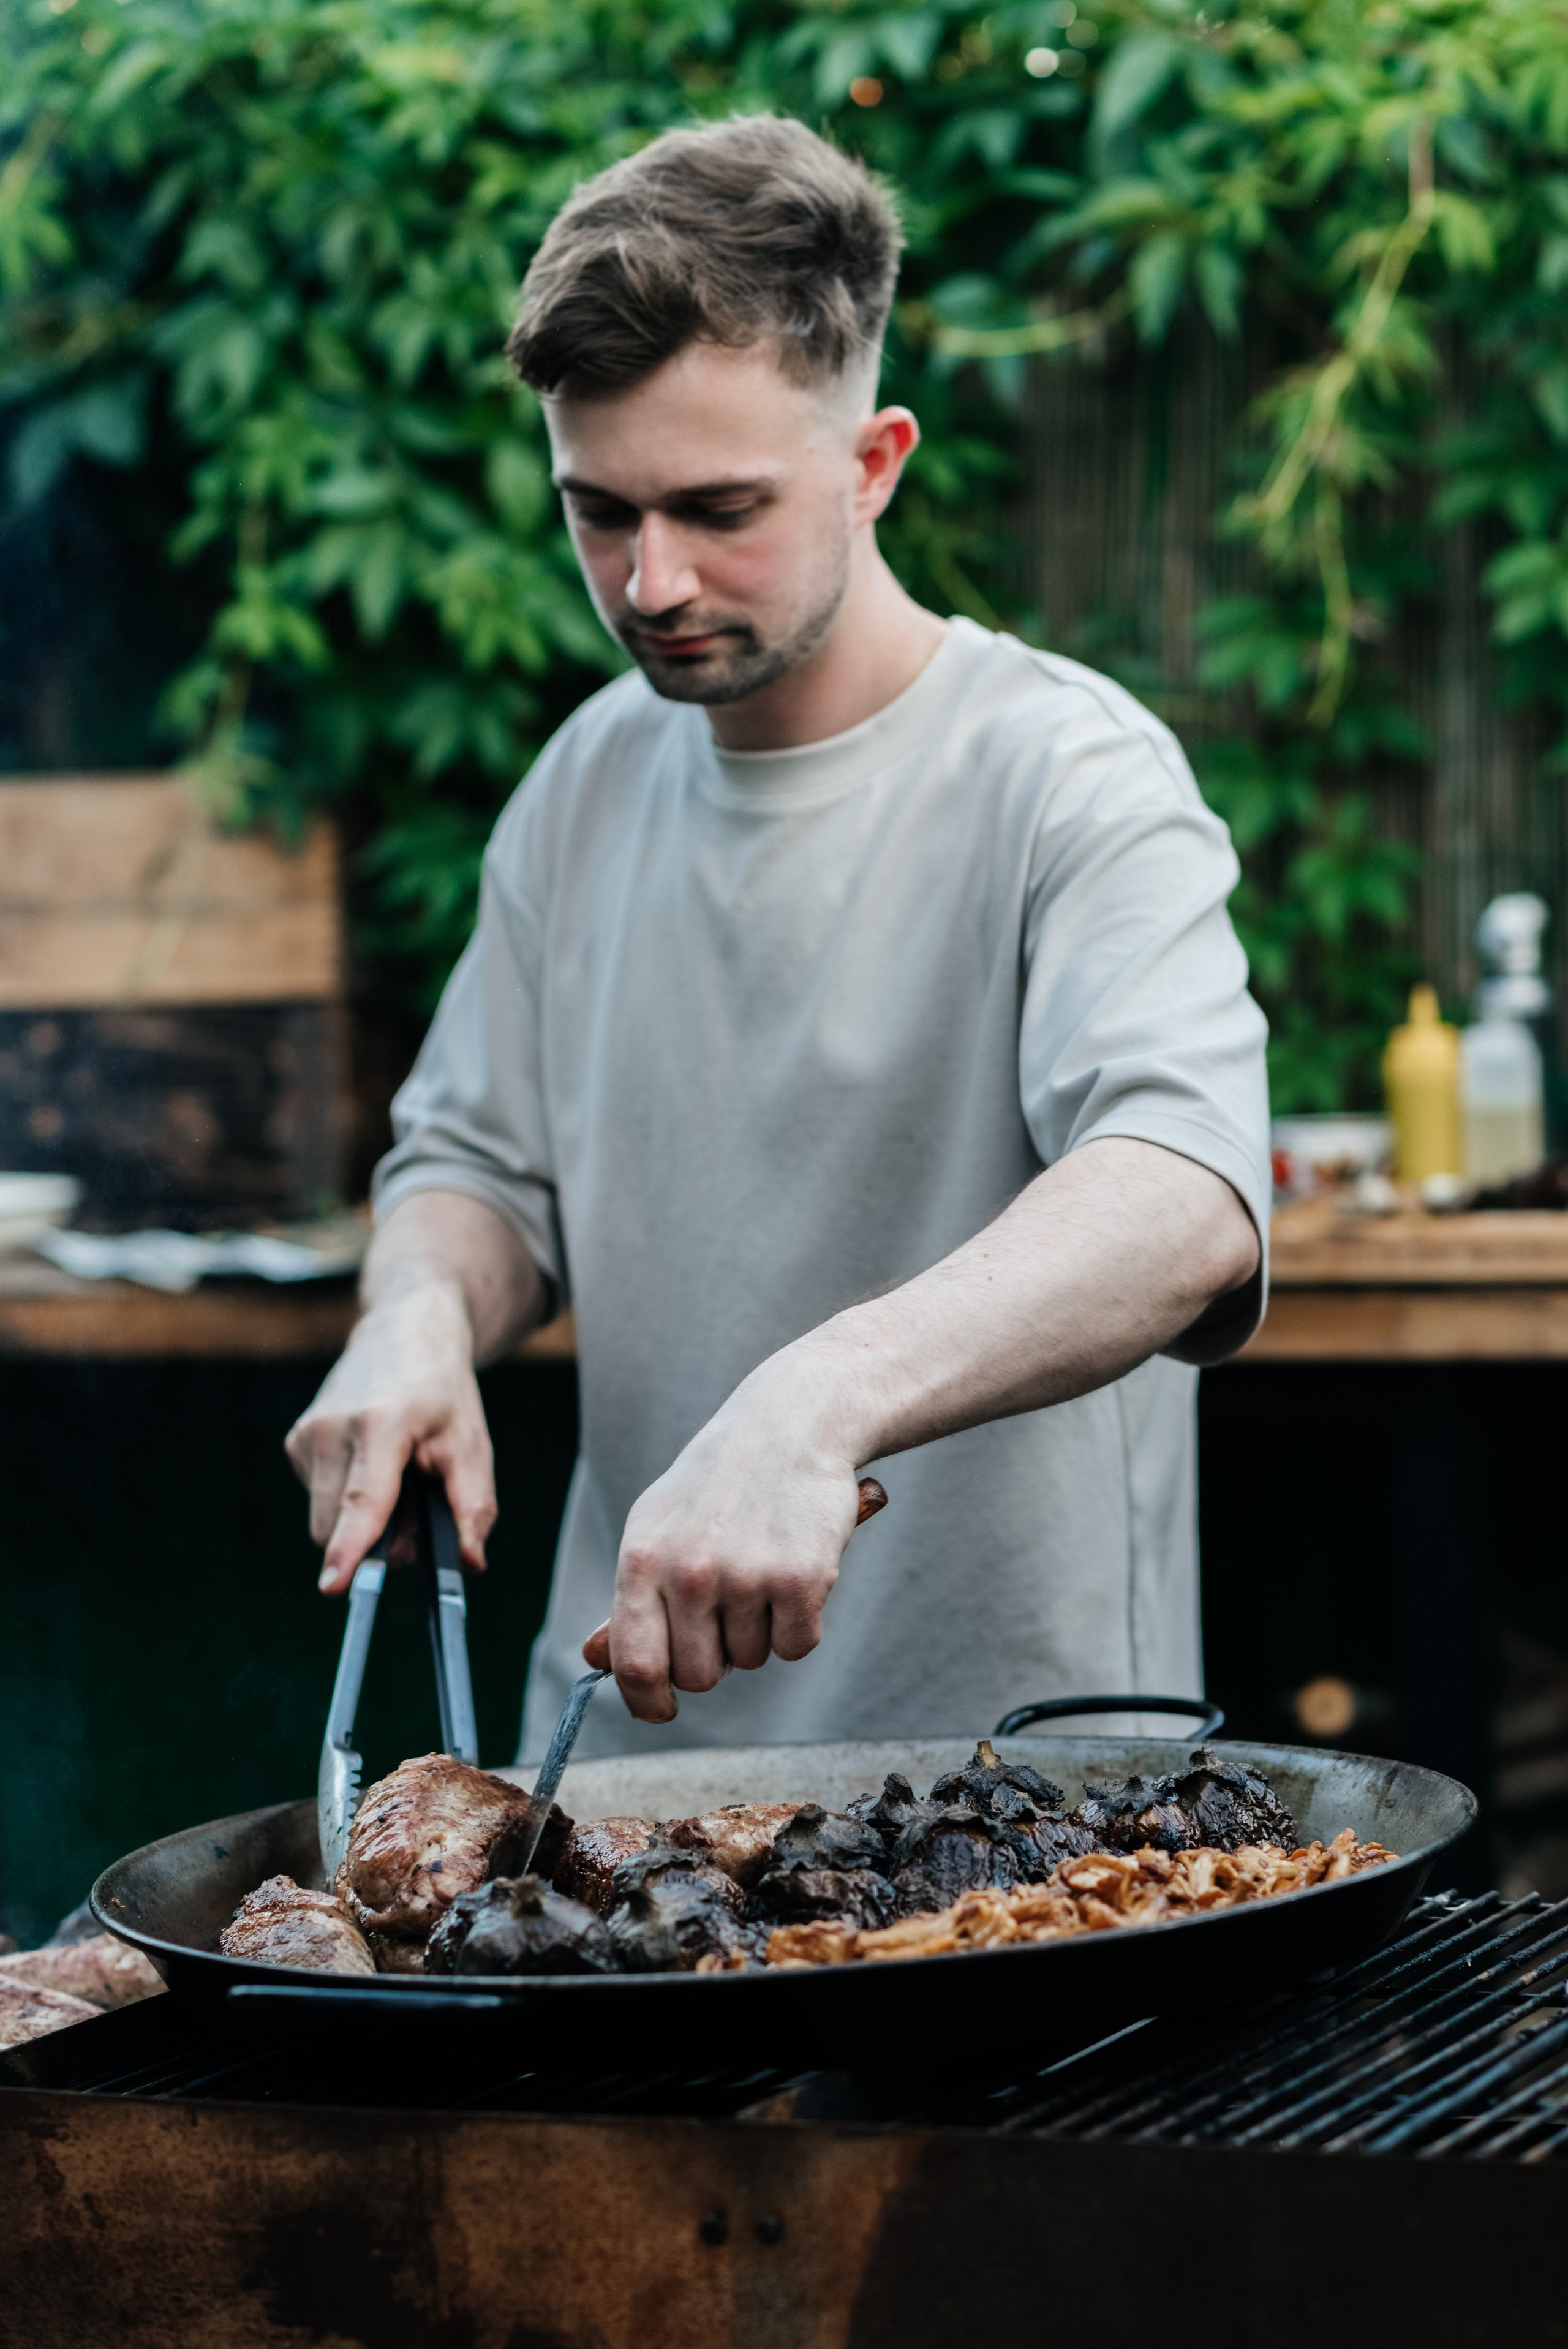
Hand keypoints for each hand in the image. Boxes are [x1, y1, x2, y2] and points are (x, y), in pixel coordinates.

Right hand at [285, 1278, 495, 1592]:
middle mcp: (332, 1427)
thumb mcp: (471, 1444)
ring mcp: (307, 1432)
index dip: (350, 1547)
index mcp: (381, 1423)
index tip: (334, 1586)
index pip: (363, 1498)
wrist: (404, 1331)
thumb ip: (473, 1506)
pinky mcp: (295, 1440)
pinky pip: (319, 1498)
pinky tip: (375, 1466)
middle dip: (374, 1541)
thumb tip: (469, 1562)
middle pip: (337, 1525)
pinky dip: (346, 1499)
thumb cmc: (442, 1390)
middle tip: (417, 1512)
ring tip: (399, 1478)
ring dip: (362, 1519)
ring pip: (326, 1518)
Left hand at [584, 1358, 887, 1720]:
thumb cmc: (716, 1484)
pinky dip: (800, 1623)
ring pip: (751, 1660)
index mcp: (641, 1560)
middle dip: (714, 1657)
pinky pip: (796, 1646)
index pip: (634, 1663)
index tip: (662, 1710)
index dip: (646, 1701)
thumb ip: (630, 1599)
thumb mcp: (655, 1528)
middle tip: (727, 1608)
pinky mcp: (801, 1580)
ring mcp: (746, 1577)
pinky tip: (795, 1574)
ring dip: (759, 1630)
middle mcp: (689, 1572)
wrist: (791, 1424)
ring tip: (762, 1569)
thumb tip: (596, 1659)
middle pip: (698, 1676)